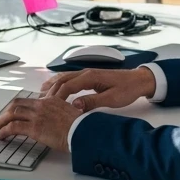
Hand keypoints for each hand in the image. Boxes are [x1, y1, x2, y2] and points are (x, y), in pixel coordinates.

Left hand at [0, 94, 78, 152]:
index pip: (31, 100)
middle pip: (18, 104)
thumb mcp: (70, 113)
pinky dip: (4, 131)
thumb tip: (57, 119)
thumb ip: (61, 112)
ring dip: (2, 121)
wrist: (82, 131)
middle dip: (7, 111)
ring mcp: (37, 116)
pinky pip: (13, 127)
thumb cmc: (80, 126)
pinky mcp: (34, 128)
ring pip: (12, 114)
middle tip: (3, 119)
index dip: (20, 106)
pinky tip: (1, 136)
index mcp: (51, 100)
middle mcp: (42, 105)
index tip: (16, 112)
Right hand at [41, 67, 156, 112]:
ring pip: (66, 77)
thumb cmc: (127, 89)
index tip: (47, 106)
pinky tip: (56, 87)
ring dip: (53, 84)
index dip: (56, 96)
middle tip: (39, 101)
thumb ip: (92, 102)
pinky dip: (61, 82)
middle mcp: (87, 73)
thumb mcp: (111, 99)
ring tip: (41, 92)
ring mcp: (88, 73)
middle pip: (63, 80)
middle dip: (50, 90)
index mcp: (91, 77)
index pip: (68, 86)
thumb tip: (74, 106)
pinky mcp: (91, 76)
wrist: (139, 80)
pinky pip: (72, 78)